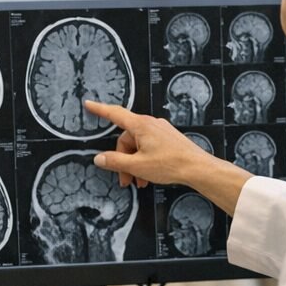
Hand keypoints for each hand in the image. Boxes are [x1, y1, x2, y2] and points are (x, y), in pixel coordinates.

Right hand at [85, 100, 251, 216]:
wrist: (197, 168)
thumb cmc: (170, 164)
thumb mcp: (137, 166)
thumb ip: (115, 162)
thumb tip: (99, 158)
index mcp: (141, 126)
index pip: (115, 114)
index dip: (99, 109)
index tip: (89, 104)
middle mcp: (150, 124)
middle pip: (126, 139)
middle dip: (123, 160)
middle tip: (125, 179)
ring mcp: (160, 131)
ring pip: (138, 146)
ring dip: (134, 164)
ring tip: (138, 182)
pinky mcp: (168, 139)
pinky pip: (149, 148)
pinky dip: (145, 161)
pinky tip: (148, 176)